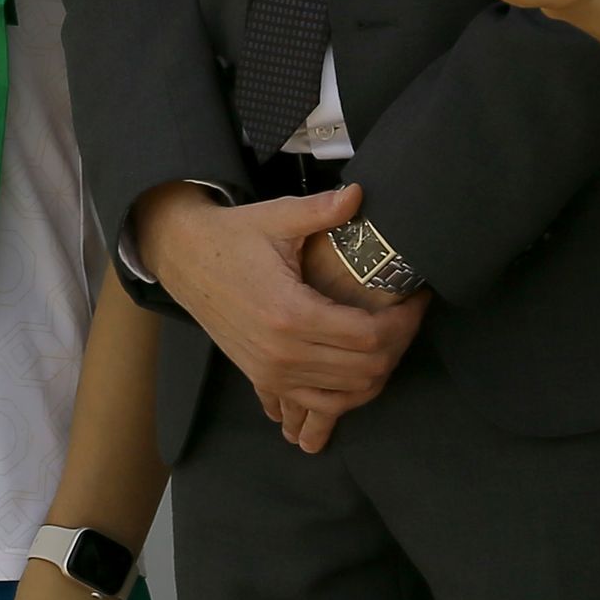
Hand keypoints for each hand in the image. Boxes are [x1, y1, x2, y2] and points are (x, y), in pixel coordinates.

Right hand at [132, 182, 421, 453]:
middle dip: (399, 345)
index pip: (370, 335)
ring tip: (390, 337)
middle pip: (367, 369)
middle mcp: (283, 353)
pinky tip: (361, 366)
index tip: (417, 299)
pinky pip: (321, 406)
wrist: (183, 260)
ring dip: (379, 371)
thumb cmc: (232, 237)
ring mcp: (272, 373)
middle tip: (409, 316)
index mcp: (291, 313)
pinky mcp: (264, 380)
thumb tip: (360, 194)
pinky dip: (348, 394)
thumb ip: (322, 210)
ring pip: (349, 394)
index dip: (405, 322)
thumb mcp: (276, 218)